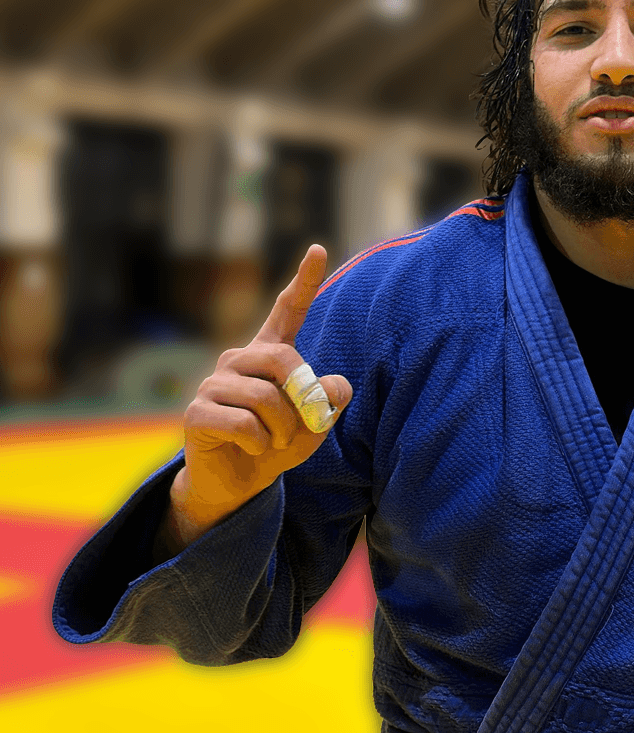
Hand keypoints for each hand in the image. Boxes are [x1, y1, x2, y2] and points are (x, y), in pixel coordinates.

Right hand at [162, 245, 351, 552]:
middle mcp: (237, 360)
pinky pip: (244, 424)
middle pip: (282, 360)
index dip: (304, 281)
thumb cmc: (277, 446)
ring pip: (265, 398)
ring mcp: (213, 383)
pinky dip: (260, 444)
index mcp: (268, 355)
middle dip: (303, 398)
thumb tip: (336, 386)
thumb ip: (329, 402)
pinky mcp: (197, 412)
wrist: (238, 484)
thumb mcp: (314, 425)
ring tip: (276, 442)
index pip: (287, 311)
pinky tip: (253, 449)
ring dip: (284, 429)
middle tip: (304, 425)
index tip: (319, 248)